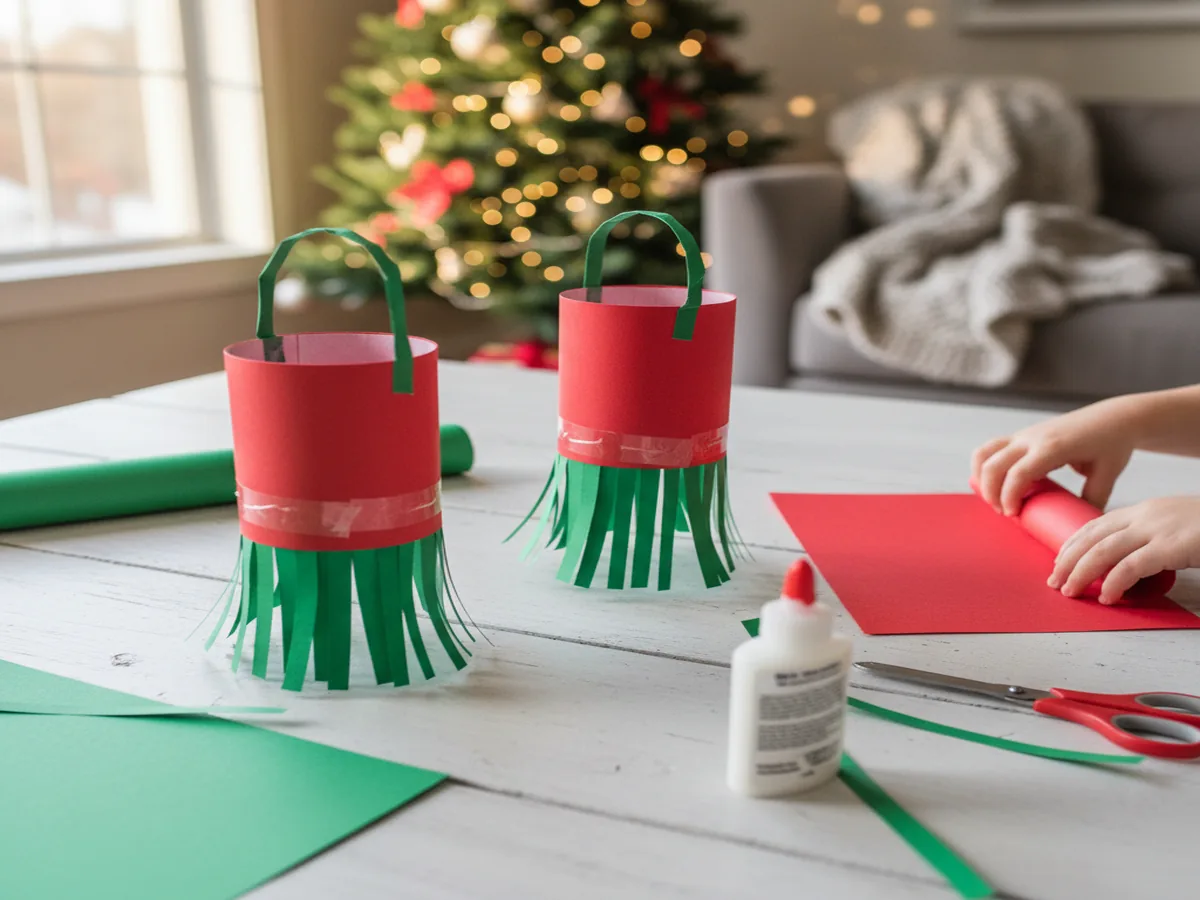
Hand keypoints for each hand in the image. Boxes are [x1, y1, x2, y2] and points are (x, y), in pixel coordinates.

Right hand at [971, 397, 1140, 515]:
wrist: (1114, 417)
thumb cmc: (1112, 445)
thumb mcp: (1106, 475)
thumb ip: (1091, 501)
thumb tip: (1078, 526)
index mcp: (1052, 447)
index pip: (1018, 473)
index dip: (1009, 496)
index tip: (1013, 514)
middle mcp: (1032, 438)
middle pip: (993, 464)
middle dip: (990, 492)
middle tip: (1004, 512)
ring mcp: (1024, 434)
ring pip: (984, 452)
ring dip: (981, 476)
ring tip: (992, 497)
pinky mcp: (1021, 435)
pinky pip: (990, 448)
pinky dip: (985, 465)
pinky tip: (995, 482)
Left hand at [1049, 496, 1199, 603]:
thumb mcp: (1175, 528)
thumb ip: (1151, 539)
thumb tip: (1127, 563)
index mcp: (1144, 510)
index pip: (1096, 525)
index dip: (1073, 543)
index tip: (1058, 561)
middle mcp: (1145, 516)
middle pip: (1092, 537)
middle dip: (1068, 560)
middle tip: (1055, 581)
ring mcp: (1158, 530)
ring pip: (1103, 551)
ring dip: (1081, 572)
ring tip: (1070, 590)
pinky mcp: (1172, 547)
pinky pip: (1131, 566)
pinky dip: (1114, 583)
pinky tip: (1106, 596)